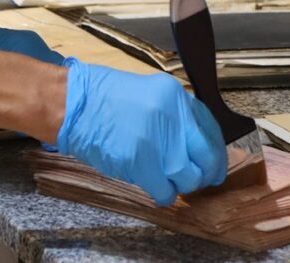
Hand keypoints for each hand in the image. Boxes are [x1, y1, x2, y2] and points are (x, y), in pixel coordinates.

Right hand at [57, 57, 227, 206]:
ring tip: (168, 181)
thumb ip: (172, 115)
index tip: (213, 164)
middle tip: (198, 180)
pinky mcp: (141, 162)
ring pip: (188, 176)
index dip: (215, 152)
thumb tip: (191, 143)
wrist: (73, 104)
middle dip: (204, 173)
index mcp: (175, 96)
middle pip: (206, 156)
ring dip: (181, 184)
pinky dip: (164, 195)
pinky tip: (157, 191)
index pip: (210, 129)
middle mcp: (172, 116)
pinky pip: (165, 189)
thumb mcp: (148, 94)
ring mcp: (157, 140)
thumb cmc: (104, 100)